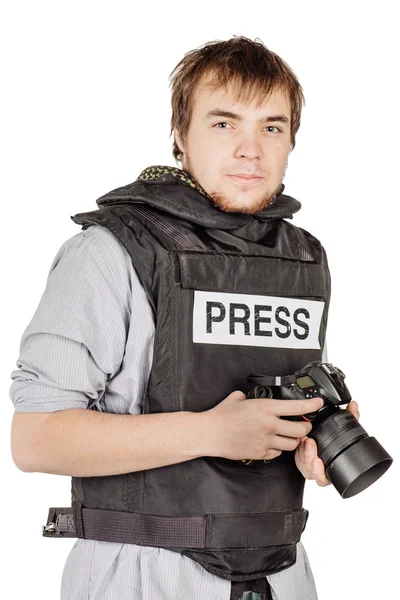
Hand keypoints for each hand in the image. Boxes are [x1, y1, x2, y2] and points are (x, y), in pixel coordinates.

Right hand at [204, 391, 322, 460]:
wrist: (210, 433)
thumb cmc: (221, 416)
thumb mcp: (238, 398)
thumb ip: (251, 397)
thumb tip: (253, 397)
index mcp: (265, 408)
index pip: (297, 407)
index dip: (312, 405)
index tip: (318, 403)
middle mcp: (269, 425)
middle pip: (301, 430)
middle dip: (305, 427)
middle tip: (302, 424)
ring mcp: (266, 441)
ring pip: (292, 444)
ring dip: (292, 439)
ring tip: (286, 435)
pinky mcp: (261, 453)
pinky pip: (278, 452)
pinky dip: (278, 448)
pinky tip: (271, 442)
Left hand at [295, 401, 359, 485]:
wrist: (321, 441)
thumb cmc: (335, 438)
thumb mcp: (344, 429)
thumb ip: (350, 418)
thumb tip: (353, 405)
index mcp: (331, 468)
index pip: (325, 478)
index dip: (321, 471)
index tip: (318, 460)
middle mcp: (319, 471)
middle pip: (312, 472)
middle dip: (309, 457)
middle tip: (309, 443)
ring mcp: (309, 467)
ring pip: (303, 466)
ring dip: (303, 452)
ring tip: (305, 440)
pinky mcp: (300, 461)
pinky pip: (297, 460)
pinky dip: (298, 451)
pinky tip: (299, 441)